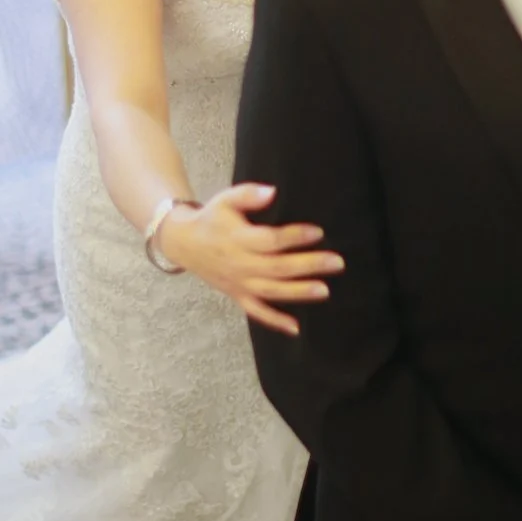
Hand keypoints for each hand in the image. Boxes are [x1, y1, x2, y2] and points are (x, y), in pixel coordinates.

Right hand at [158, 183, 343, 334]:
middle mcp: (239, 265)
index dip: (294, 237)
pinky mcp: (237, 295)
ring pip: (271, 292)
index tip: (318, 232)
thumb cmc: (212, 218)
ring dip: (298, 292)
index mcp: (237, 239)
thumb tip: (272, 192)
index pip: (270, 240)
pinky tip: (296, 328)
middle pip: (277, 268)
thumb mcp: (225, 199)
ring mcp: (238, 283)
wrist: (184, 243)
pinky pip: (256, 312)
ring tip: (325, 290)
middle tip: (337, 262)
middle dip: (308, 265)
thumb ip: (248, 194)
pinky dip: (275, 321)